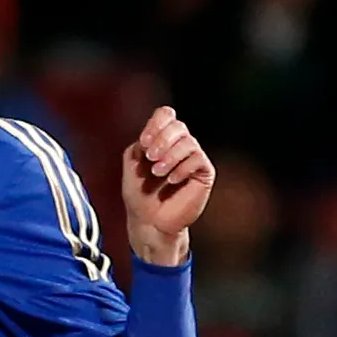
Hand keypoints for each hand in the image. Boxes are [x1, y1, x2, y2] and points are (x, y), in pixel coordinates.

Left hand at [121, 107, 213, 266]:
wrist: (149, 222)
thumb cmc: (140, 195)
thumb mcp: (132, 165)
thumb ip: (139, 145)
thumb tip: (152, 135)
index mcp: (162, 139)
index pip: (166, 115)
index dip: (156, 124)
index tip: (143, 143)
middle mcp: (180, 145)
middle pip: (178, 125)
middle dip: (162, 140)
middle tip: (150, 158)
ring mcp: (193, 158)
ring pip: (188, 142)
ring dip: (170, 156)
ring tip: (157, 172)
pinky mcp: (203, 173)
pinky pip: (197, 159)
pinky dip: (182, 168)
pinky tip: (171, 181)